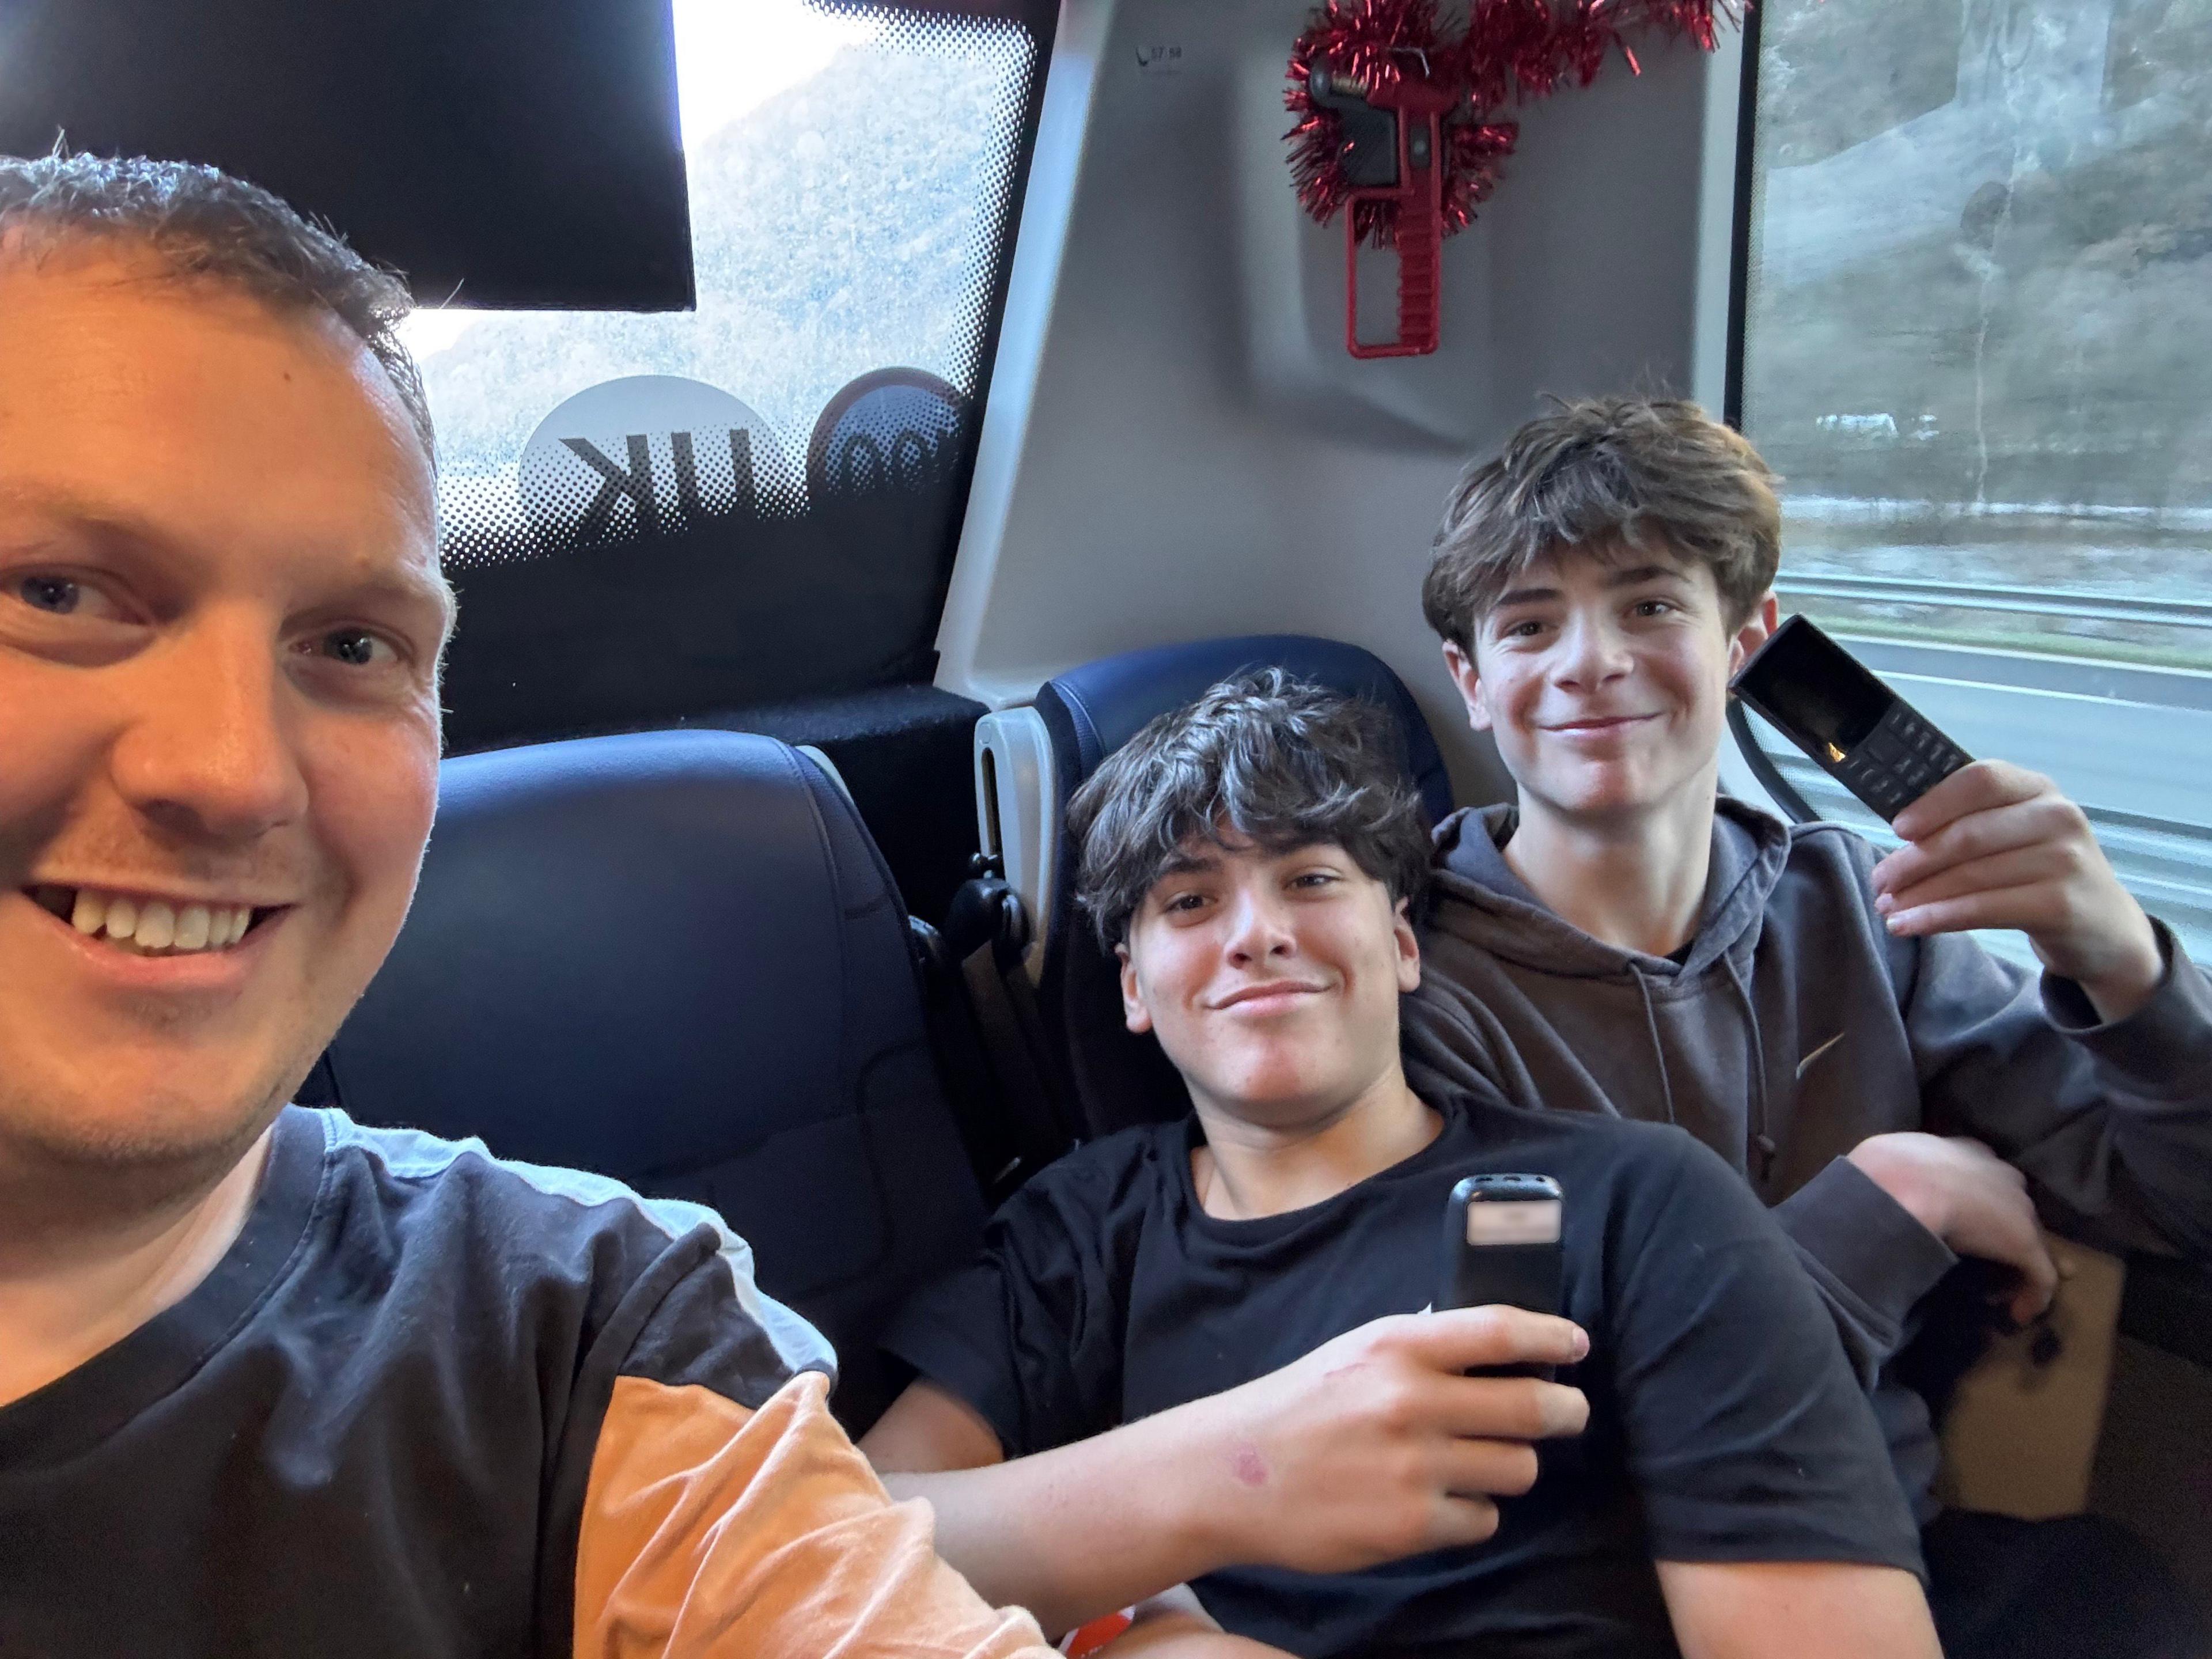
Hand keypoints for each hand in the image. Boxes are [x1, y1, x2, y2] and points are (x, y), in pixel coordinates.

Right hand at [1187, 1306, 1589, 1575]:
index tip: (1577, 1345)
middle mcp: (1411, 1401)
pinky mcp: (1411, 1524)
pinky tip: (1439, 1500)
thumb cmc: (1300, 1406)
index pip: (1502, 1333)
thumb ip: (1421, 1346)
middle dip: (1564, 1412)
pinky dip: (1472, 1512)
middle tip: (1567, 1414)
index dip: (1553, 1338)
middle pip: (1533, 1407)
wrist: (1234, 1474)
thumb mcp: (1357, 1352)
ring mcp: (1414, 1466)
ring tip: (1481, 1461)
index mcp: (1397, 1345)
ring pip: (1518, 1468)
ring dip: (1511, 1465)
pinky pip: (1484, 1519)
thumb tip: (1496, 1344)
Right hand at [1848, 1132, 2057, 1323]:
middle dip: (2006, 1236)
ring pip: (2030, 1242)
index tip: (1971, 1227)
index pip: (1991, 1179)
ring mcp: (2019, 1210)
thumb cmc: (1891, 1170)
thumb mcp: (1893, 1162)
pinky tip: (2018, 1314)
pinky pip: (2039, 1275)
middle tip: (1987, 1264)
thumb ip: (1903, 1173)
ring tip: (1998, 1292)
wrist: (1903, 1182)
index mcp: (1972, 1153)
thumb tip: (1881, 1185)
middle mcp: (2003, 1175)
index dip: (1985, 1206)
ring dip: (2016, 1268)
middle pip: (2018, 1209)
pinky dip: (2033, 1297)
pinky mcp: (2026, 1243)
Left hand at [1874, 761, 2161, 1021]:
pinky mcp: (2060, 904)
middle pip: (1968, 834)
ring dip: (1918, 894)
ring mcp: (2064, 860)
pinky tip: (1908, 925)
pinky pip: (1983, 909)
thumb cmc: (2043, 874)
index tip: (1898, 828)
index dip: (1934, 802)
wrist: (2105, 928)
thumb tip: (1901, 832)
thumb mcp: (2016, 835)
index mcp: (2038, 789)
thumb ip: (1973, 822)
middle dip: (1912, 861)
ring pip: (1970, 875)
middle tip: (1879, 882)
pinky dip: (1937, 918)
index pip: (1981, 780)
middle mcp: (2058, 817)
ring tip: (1887, 908)